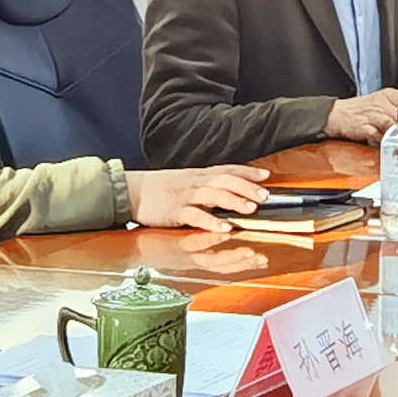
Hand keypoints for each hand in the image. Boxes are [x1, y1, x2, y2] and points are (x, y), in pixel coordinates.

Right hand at [130, 164, 271, 230]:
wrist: (132, 191)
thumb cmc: (160, 189)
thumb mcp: (186, 181)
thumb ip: (206, 184)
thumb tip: (228, 188)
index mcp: (200, 175)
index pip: (228, 169)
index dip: (247, 171)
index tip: (266, 175)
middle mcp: (196, 182)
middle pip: (226, 180)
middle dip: (247, 187)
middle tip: (265, 196)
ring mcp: (186, 196)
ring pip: (214, 194)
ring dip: (234, 201)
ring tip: (251, 209)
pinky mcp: (175, 211)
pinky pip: (196, 215)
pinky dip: (212, 221)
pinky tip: (225, 227)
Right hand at [325, 90, 397, 144]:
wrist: (338, 115)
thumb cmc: (363, 110)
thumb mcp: (384, 101)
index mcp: (389, 95)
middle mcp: (381, 103)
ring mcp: (372, 115)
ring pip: (392, 124)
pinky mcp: (364, 128)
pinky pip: (378, 136)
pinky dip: (385, 141)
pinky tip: (388, 144)